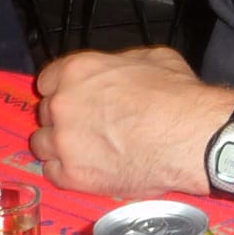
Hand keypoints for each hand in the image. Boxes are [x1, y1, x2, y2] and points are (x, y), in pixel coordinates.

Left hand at [30, 47, 233, 198]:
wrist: (191, 138)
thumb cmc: (177, 97)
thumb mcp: (151, 58)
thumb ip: (118, 64)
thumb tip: (115, 71)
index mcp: (77, 71)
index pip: (47, 81)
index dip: (62, 90)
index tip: (74, 99)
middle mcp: (63, 104)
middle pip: (45, 113)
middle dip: (64, 118)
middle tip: (87, 126)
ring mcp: (64, 142)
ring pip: (43, 144)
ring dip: (60, 146)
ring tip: (84, 150)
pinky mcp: (73, 175)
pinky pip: (53, 173)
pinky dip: (67, 172)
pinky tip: (88, 168)